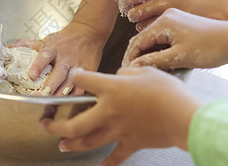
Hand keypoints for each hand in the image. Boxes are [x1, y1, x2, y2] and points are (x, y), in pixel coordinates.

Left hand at [9, 22, 105, 95]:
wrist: (89, 32)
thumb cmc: (65, 38)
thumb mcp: (46, 39)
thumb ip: (27, 45)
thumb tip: (8, 48)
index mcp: (54, 48)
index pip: (45, 56)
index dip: (38, 66)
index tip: (31, 75)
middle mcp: (66, 57)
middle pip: (59, 73)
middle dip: (50, 86)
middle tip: (40, 96)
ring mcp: (78, 65)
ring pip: (70, 83)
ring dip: (60, 94)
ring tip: (51, 103)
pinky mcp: (88, 73)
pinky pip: (81, 87)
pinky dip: (74, 97)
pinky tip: (67, 103)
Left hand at [41, 67, 200, 165]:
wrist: (182, 117)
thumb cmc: (166, 91)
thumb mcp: (145, 72)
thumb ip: (126, 74)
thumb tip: (117, 77)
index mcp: (111, 89)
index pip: (84, 80)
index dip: (76, 76)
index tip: (74, 75)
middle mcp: (109, 111)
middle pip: (75, 123)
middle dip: (56, 126)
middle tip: (45, 125)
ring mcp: (118, 130)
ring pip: (88, 141)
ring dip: (72, 144)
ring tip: (62, 145)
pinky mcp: (130, 143)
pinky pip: (115, 156)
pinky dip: (107, 164)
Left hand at [118, 0, 227, 24]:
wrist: (225, 4)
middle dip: (127, 6)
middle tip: (133, 11)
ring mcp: (161, 2)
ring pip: (133, 14)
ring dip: (136, 18)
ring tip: (147, 19)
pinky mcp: (165, 19)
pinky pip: (143, 26)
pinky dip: (145, 28)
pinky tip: (155, 26)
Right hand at [122, 8, 227, 69]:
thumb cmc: (210, 48)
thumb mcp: (180, 58)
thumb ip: (154, 61)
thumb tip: (133, 66)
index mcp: (163, 22)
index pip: (137, 41)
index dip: (130, 58)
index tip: (127, 72)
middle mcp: (166, 16)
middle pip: (143, 38)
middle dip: (138, 56)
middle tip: (136, 73)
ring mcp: (174, 18)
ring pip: (153, 38)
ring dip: (148, 52)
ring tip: (148, 69)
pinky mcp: (181, 22)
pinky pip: (162, 36)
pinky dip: (159, 48)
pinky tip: (161, 60)